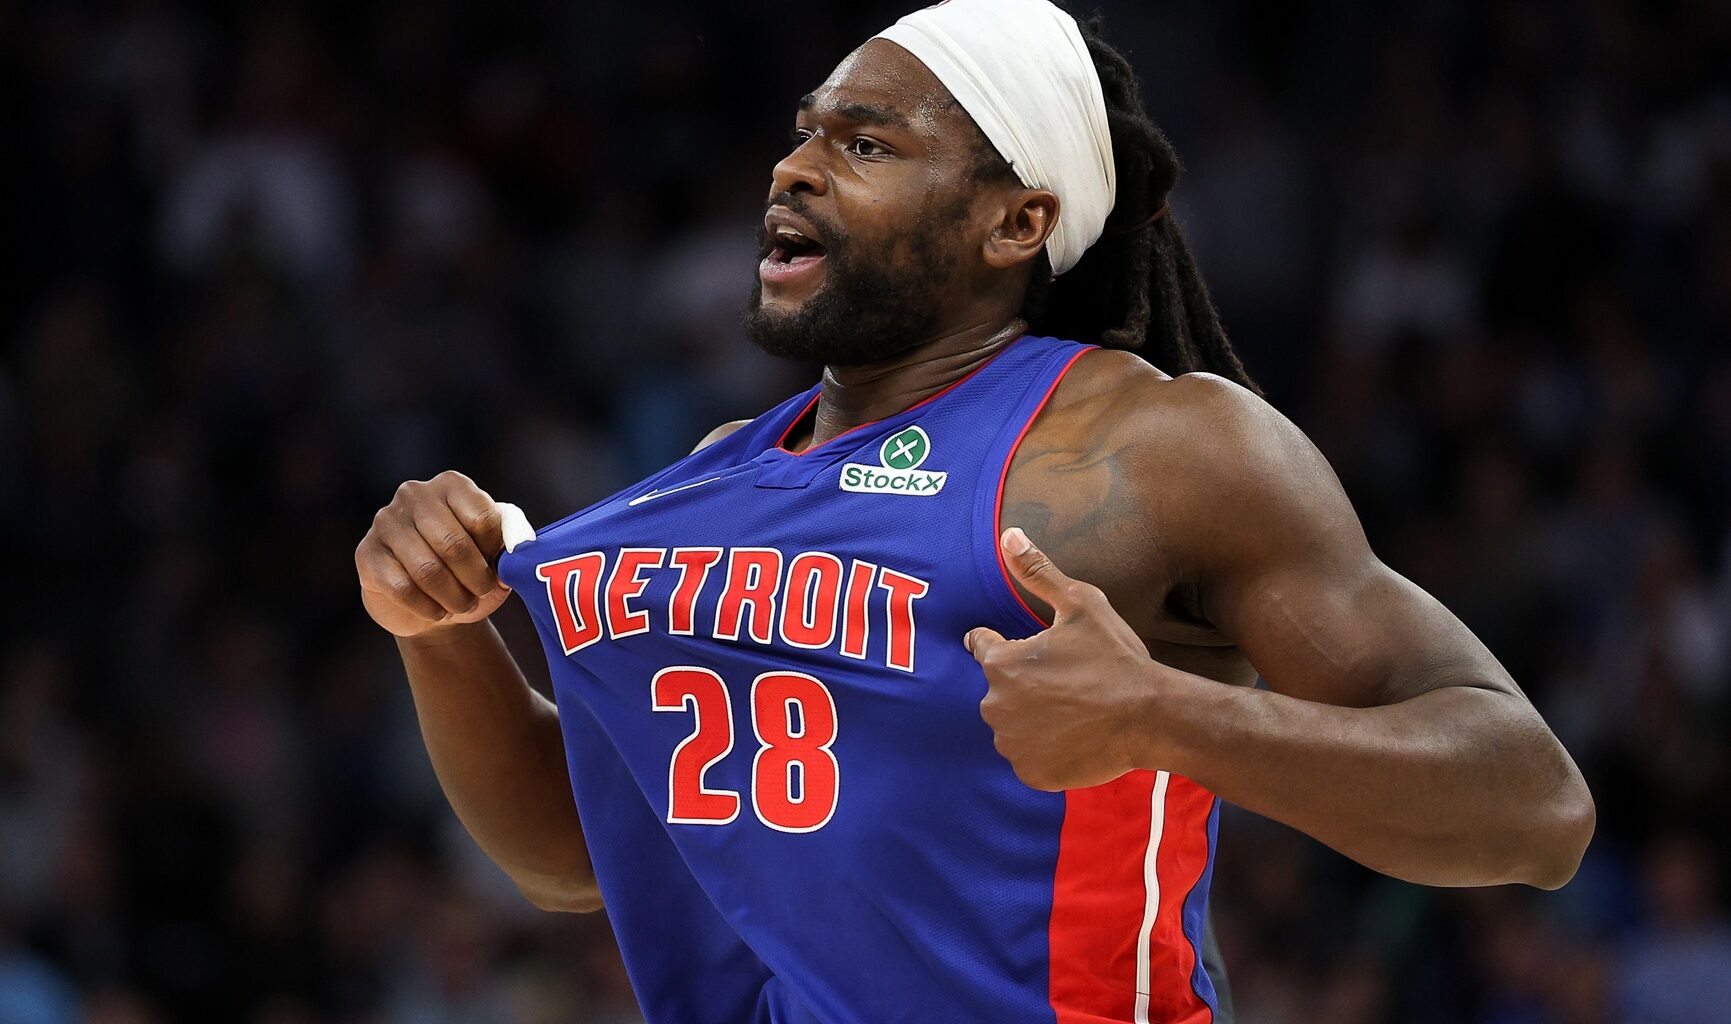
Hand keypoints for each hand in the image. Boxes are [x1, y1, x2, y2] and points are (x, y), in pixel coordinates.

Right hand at [356, 470, 511, 637]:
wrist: (431, 603)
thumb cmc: (470, 571)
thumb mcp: (497, 552)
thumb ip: (512, 540)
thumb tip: (520, 547)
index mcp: (452, 485)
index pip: (484, 519)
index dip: (495, 554)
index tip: (498, 569)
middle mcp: (415, 494)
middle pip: (454, 545)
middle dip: (476, 580)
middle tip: (481, 594)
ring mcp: (386, 522)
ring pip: (427, 570)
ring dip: (454, 598)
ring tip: (462, 605)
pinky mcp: (367, 553)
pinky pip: (402, 589)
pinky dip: (428, 608)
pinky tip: (436, 611)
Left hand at [965, 527, 1162, 789]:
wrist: (1153, 718)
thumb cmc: (1117, 659)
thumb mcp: (1081, 604)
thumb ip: (1038, 572)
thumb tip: (1009, 535)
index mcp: (1001, 663)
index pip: (982, 645)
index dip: (1008, 642)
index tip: (1040, 650)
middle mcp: (995, 706)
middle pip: (998, 688)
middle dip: (1023, 683)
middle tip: (1068, 681)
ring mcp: (1012, 744)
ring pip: (1012, 724)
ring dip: (1032, 717)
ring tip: (1074, 709)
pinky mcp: (1031, 773)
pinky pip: (1028, 757)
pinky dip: (1045, 749)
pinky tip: (1076, 736)